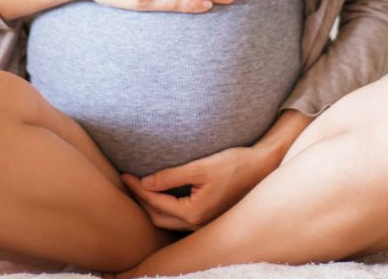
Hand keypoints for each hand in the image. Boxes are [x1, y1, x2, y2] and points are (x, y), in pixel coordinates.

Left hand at [118, 145, 270, 231]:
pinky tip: (161, 193)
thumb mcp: (201, 166)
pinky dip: (165, 207)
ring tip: (139, 187)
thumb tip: (146, 182)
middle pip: (158, 216)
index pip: (155, 202)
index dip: (137, 188)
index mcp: (194, 213)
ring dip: (151, 205)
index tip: (124, 174)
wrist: (263, 167)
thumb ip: (171, 176)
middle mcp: (197, 225)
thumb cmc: (234, 164)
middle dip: (141, 199)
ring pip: (168, 220)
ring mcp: (204, 224)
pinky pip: (179, 218)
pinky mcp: (208, 218)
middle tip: (128, 180)